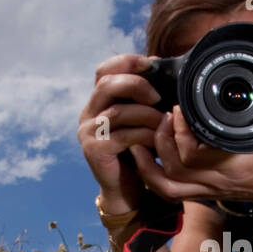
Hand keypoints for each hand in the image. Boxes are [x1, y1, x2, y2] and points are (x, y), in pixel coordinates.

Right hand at [77, 53, 166, 210]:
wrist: (126, 189)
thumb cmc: (138, 151)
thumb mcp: (141, 119)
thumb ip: (144, 96)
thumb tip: (160, 64)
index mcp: (98, 101)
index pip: (104, 70)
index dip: (126, 62)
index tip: (151, 63)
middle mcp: (88, 114)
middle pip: (108, 84)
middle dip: (137, 85)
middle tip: (158, 97)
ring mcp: (88, 132)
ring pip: (119, 111)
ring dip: (147, 114)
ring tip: (164, 122)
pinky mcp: (95, 150)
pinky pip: (124, 136)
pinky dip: (145, 135)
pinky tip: (158, 141)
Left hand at [127, 98, 252, 210]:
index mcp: (235, 161)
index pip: (196, 154)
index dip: (181, 131)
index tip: (179, 108)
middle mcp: (218, 179)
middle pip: (176, 168)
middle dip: (163, 140)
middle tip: (164, 116)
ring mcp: (208, 189)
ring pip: (168, 185)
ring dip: (151, 161)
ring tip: (145, 136)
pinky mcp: (202, 193)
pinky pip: (169, 192)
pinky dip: (151, 177)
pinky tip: (143, 156)